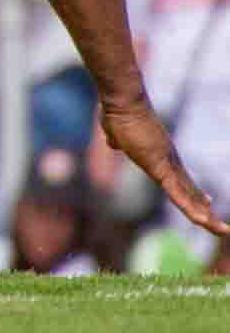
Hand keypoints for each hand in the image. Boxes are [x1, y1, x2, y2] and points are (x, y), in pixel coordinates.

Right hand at [103, 94, 229, 237]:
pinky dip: (191, 209)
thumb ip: (117, 140)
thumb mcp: (116, 133)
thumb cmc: (118, 113)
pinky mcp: (160, 168)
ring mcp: (167, 165)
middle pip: (191, 192)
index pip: (181, 180)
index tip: (209, 202)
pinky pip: (177, 194)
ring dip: (206, 217)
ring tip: (223, 231)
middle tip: (223, 228)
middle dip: (206, 211)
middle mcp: (169, 161)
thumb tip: (114, 143)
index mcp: (160, 156)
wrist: (122, 101)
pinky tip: (204, 220)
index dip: (194, 193)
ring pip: (189, 197)